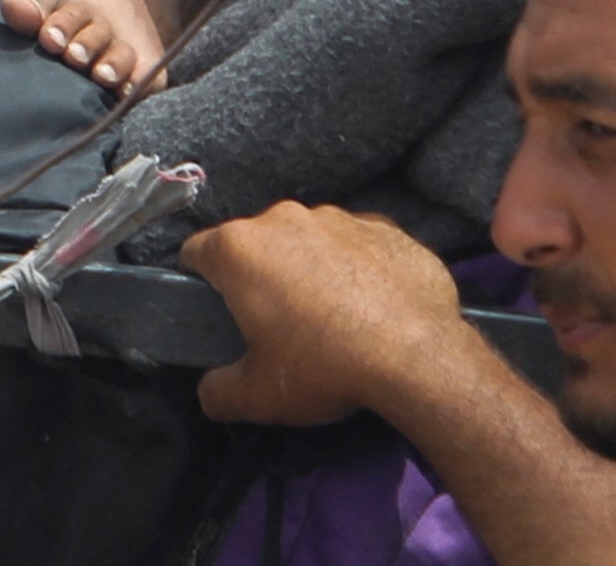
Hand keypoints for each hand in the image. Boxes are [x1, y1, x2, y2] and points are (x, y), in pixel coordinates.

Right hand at [186, 202, 471, 427]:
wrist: (418, 355)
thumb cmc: (324, 367)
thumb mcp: (257, 397)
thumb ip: (218, 392)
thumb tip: (211, 389)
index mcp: (241, 248)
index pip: (197, 253)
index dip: (201, 284)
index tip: (221, 314)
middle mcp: (284, 218)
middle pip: (256, 244)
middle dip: (261, 277)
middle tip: (280, 327)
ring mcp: (339, 217)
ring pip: (309, 241)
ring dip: (311, 270)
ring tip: (336, 320)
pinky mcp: (387, 227)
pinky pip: (358, 246)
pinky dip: (358, 270)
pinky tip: (375, 309)